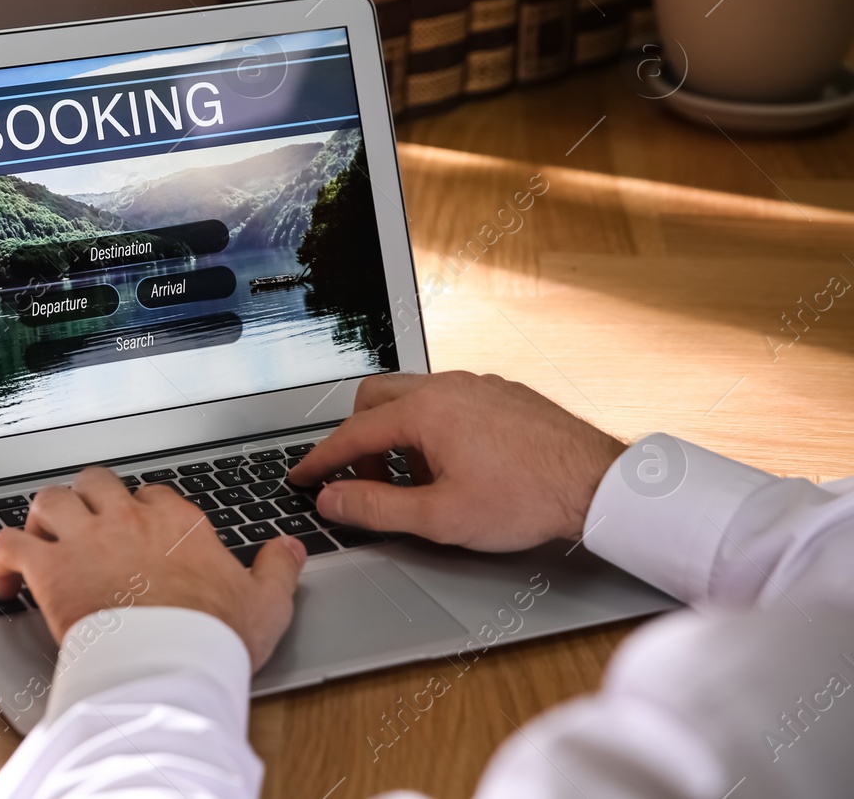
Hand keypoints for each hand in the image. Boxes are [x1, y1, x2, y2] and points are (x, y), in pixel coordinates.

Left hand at [0, 467, 307, 669]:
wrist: (171, 663)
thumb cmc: (214, 637)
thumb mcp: (266, 602)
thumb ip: (277, 569)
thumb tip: (290, 548)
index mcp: (176, 523)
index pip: (153, 494)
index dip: (141, 510)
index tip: (139, 532)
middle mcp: (127, 519)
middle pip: (96, 482)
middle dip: (87, 498)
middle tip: (85, 525)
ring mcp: (86, 539)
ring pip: (49, 500)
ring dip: (42, 517)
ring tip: (43, 540)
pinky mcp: (50, 569)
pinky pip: (10, 545)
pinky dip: (0, 559)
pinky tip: (3, 580)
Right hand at [290, 371, 624, 551]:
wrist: (598, 484)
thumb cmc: (526, 498)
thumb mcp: (440, 517)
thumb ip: (375, 507)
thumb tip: (332, 499)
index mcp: (424, 411)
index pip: (352, 433)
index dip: (321, 460)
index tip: (303, 477)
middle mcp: (447, 386)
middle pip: (374, 399)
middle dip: (357, 439)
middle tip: (360, 480)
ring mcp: (477, 385)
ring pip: (412, 397)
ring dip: (396, 435)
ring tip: (412, 480)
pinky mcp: (502, 392)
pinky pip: (447, 399)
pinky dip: (431, 427)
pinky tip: (452, 465)